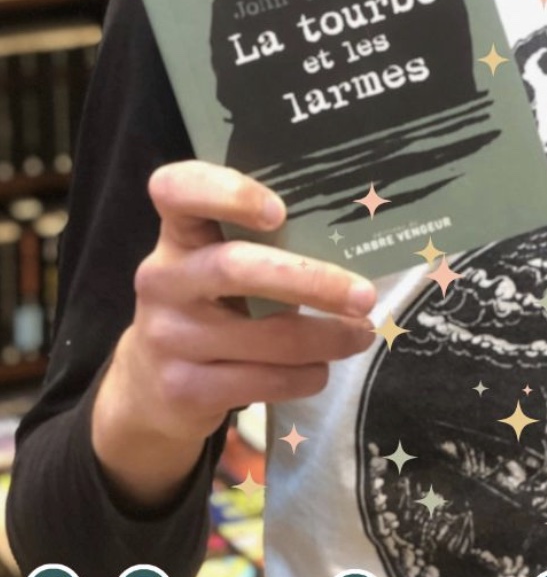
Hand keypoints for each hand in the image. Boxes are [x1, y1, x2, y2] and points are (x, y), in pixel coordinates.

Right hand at [91, 159, 375, 507]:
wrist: (151, 387)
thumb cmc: (212, 304)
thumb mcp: (223, 262)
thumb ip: (268, 243)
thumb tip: (357, 232)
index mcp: (180, 233)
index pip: (177, 189)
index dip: (227, 193)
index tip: (279, 210)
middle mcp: (164, 278)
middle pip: (236, 268)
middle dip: (311, 281)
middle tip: (364, 295)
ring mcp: (168, 336)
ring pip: (265, 336)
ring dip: (326, 337)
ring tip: (362, 333)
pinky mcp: (182, 388)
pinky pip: (262, 381)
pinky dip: (305, 375)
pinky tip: (321, 368)